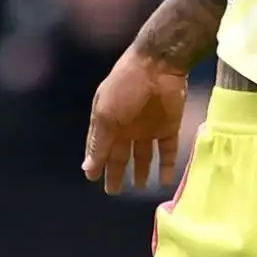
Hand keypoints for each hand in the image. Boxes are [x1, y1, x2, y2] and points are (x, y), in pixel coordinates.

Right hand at [83, 46, 187, 194]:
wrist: (159, 65)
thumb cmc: (126, 87)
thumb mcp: (106, 114)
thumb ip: (99, 142)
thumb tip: (87, 167)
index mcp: (108, 121)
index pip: (100, 147)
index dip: (96, 162)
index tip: (92, 178)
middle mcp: (128, 126)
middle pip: (121, 154)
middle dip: (117, 172)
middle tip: (114, 192)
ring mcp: (149, 127)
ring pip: (144, 155)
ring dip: (141, 171)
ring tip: (139, 188)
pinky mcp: (169, 127)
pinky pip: (168, 151)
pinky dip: (167, 166)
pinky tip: (163, 181)